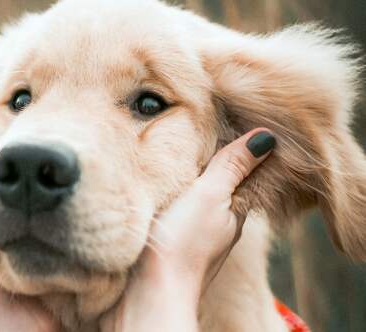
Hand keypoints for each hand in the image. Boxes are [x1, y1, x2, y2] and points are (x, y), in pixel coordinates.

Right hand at [103, 128, 274, 331]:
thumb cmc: (183, 245)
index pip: (243, 174)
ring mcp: (192, 237)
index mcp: (234, 213)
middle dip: (213, 164)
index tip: (230, 123)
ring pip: (196, 200)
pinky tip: (160, 188)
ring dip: (190, 180)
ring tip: (179, 154)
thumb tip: (267, 137)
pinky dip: (173, 196)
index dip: (239, 151)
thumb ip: (232, 167)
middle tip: (202, 132)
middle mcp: (217, 225)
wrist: (149, 292)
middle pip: (220, 187)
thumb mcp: (210, 196)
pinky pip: (176, 212)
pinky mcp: (168, 243)